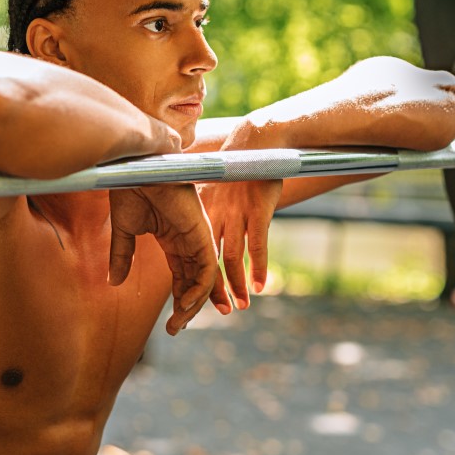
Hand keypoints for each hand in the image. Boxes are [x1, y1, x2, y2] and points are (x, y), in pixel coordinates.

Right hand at [108, 184, 226, 333]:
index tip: (171, 323)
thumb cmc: (131, 188)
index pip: (182, 276)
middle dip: (188, 308)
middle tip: (175, 329)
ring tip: (178, 322)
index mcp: (173, 238)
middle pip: (195, 281)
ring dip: (193, 304)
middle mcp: (189, 240)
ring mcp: (197, 236)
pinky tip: (184, 304)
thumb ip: (122, 256)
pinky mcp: (201, 233)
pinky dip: (199, 290)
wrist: (137, 167)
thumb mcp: (124, 230)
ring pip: (204, 279)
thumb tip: (113, 282)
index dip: (178, 299)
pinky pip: (206, 269)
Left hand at [200, 179, 282, 308]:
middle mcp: (218, 215)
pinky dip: (258, 267)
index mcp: (203, 212)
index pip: (195, 252)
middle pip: (211, 259)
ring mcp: (238, 214)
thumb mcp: (215, 187)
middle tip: (218, 311)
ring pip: (233, 257)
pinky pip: (258, 244)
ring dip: (236, 284)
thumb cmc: (237, 167)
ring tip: (240, 305)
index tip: (196, 298)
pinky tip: (259, 285)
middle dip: (213, 288)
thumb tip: (198, 227)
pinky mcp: (259, 210)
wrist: (256, 142)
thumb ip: (209, 209)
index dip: (195, 276)